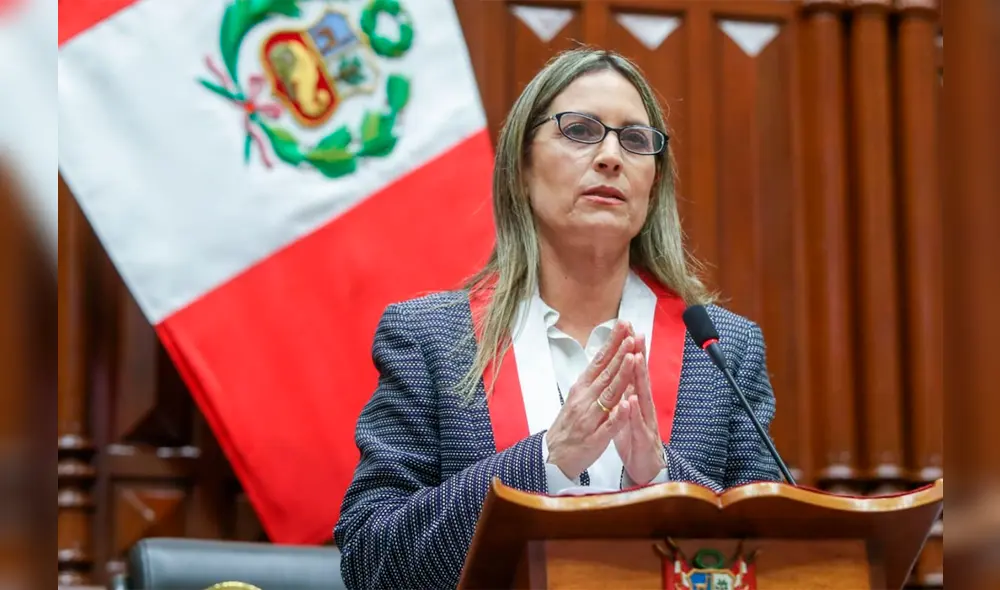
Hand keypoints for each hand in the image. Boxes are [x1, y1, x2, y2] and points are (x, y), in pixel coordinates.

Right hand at [546, 320, 636, 478]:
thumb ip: (593, 380)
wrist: (554, 456)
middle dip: (620, 353)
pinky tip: (627, 404)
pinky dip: (618, 414)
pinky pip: (609, 425)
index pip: (600, 361)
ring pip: (609, 394)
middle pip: (606, 373)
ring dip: (621, 376)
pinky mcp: (596, 438)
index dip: (612, 343)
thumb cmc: (568, 425)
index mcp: (582, 388)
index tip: (623, 326)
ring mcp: (590, 418)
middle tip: (631, 334)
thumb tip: (605, 358)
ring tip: (632, 358)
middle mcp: (585, 400)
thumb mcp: (578, 397)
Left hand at [613, 333, 666, 484]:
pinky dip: (634, 412)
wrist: (646, 470)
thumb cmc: (635, 440)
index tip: (628, 331)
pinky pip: (637, 424)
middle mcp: (644, 407)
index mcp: (636, 399)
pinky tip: (632, 400)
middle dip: (639, 356)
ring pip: (642, 397)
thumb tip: (624, 373)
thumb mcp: (629, 412)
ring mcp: (645, 422)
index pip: (633, 371)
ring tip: (637, 358)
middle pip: (640, 378)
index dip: (630, 352)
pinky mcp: (643, 439)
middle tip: (637, 334)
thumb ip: (628, 393)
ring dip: (639, 377)